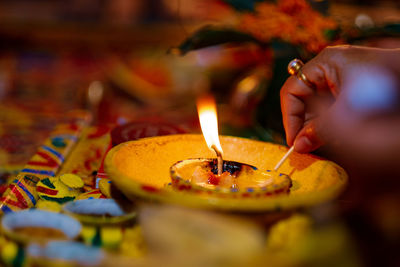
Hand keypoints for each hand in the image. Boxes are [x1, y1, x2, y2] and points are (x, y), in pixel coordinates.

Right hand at [280, 45, 399, 153]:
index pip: (291, 90)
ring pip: (316, 105)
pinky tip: (335, 134)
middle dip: (304, 123)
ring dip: (317, 125)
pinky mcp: (349, 88)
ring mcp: (339, 78)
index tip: (293, 139)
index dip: (289, 116)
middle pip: (302, 99)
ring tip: (323, 139)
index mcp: (324, 63)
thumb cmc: (385, 87)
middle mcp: (329, 68)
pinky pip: (330, 107)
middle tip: (307, 144)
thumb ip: (319, 129)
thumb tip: (298, 146)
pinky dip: (329, 122)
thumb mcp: (345, 111)